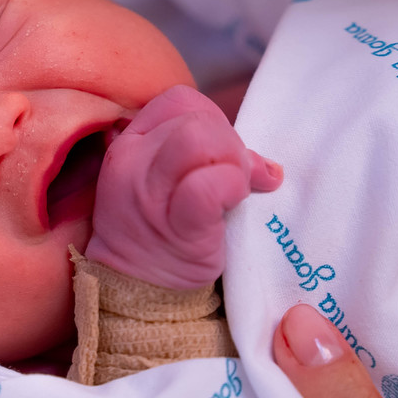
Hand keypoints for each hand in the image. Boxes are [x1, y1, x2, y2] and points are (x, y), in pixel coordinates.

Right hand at [85, 84, 281, 287]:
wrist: (139, 296)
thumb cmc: (163, 236)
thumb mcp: (169, 184)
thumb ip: (210, 159)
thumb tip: (266, 167)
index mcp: (130, 143)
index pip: (180, 101)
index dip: (214, 121)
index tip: (223, 157)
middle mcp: (132, 160)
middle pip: (197, 119)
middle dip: (230, 145)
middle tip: (238, 180)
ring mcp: (148, 192)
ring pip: (199, 139)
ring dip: (233, 163)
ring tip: (235, 192)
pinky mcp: (175, 224)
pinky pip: (208, 186)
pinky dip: (232, 187)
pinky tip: (234, 205)